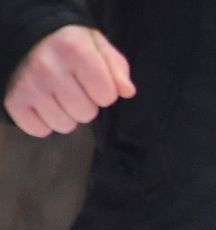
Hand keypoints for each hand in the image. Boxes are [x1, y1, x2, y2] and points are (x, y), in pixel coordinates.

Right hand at [4, 25, 134, 137]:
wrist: (27, 39)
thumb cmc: (69, 45)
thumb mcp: (97, 45)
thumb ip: (116, 67)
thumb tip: (127, 91)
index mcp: (74, 50)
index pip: (107, 96)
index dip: (103, 90)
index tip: (91, 78)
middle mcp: (48, 67)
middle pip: (86, 114)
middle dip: (84, 103)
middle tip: (72, 85)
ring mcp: (28, 85)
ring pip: (65, 126)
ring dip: (65, 114)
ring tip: (57, 93)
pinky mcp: (13, 100)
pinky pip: (39, 130)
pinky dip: (43, 121)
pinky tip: (41, 102)